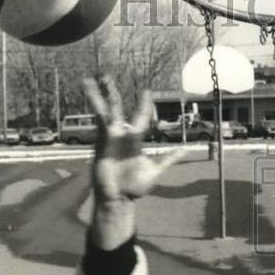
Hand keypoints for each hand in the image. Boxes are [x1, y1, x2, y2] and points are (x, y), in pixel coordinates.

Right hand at [84, 76, 182, 203]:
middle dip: (112, 92)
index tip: (147, 92)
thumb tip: (185, 150)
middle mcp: (121, 135)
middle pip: (118, 108)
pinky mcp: (101, 142)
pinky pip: (99, 121)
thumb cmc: (134, 187)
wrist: (118, 198)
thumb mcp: (155, 170)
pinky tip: (89, 96)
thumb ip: (168, 158)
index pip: (140, 116)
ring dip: (99, 95)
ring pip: (105, 110)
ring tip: (92, 79)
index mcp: (134, 140)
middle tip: (107, 76)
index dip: (144, 104)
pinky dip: (95, 108)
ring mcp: (110, 137)